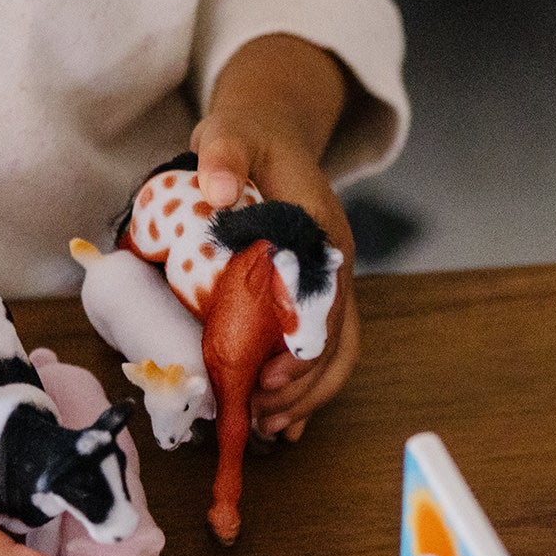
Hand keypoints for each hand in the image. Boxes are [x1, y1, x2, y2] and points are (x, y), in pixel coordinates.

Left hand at [192, 34, 358, 442]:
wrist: (270, 126)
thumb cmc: (248, 134)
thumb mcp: (230, 130)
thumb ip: (225, 152)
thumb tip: (220, 184)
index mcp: (321, 231)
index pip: (323, 301)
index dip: (301, 347)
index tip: (267, 380)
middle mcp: (334, 261)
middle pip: (335, 337)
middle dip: (305, 385)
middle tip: (263, 418)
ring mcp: (327, 280)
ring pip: (335, 349)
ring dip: (308, 394)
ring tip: (270, 428)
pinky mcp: (311, 292)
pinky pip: (321, 346)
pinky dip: (306, 385)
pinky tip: (282, 417)